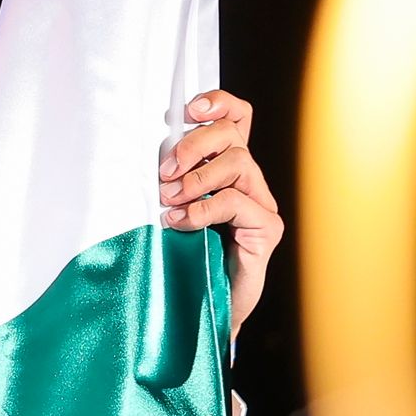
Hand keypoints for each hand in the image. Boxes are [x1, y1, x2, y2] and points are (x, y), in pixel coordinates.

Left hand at [164, 91, 285, 336]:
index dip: (217, 103)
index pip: (237, 118)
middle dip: (195, 142)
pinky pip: (236, 202)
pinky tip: (179, 223)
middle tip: (165, 170)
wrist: (203, 311)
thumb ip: (168, 179)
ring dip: (196, 177)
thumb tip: (149, 155)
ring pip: (238, 162)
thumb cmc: (183, 258)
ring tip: (168, 200)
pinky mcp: (266, 229)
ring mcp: (262, 204)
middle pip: (233, 134)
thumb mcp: (169, 208)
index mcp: (228, 169)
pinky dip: (202, 208)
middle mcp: (249, 181)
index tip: (185, 111)